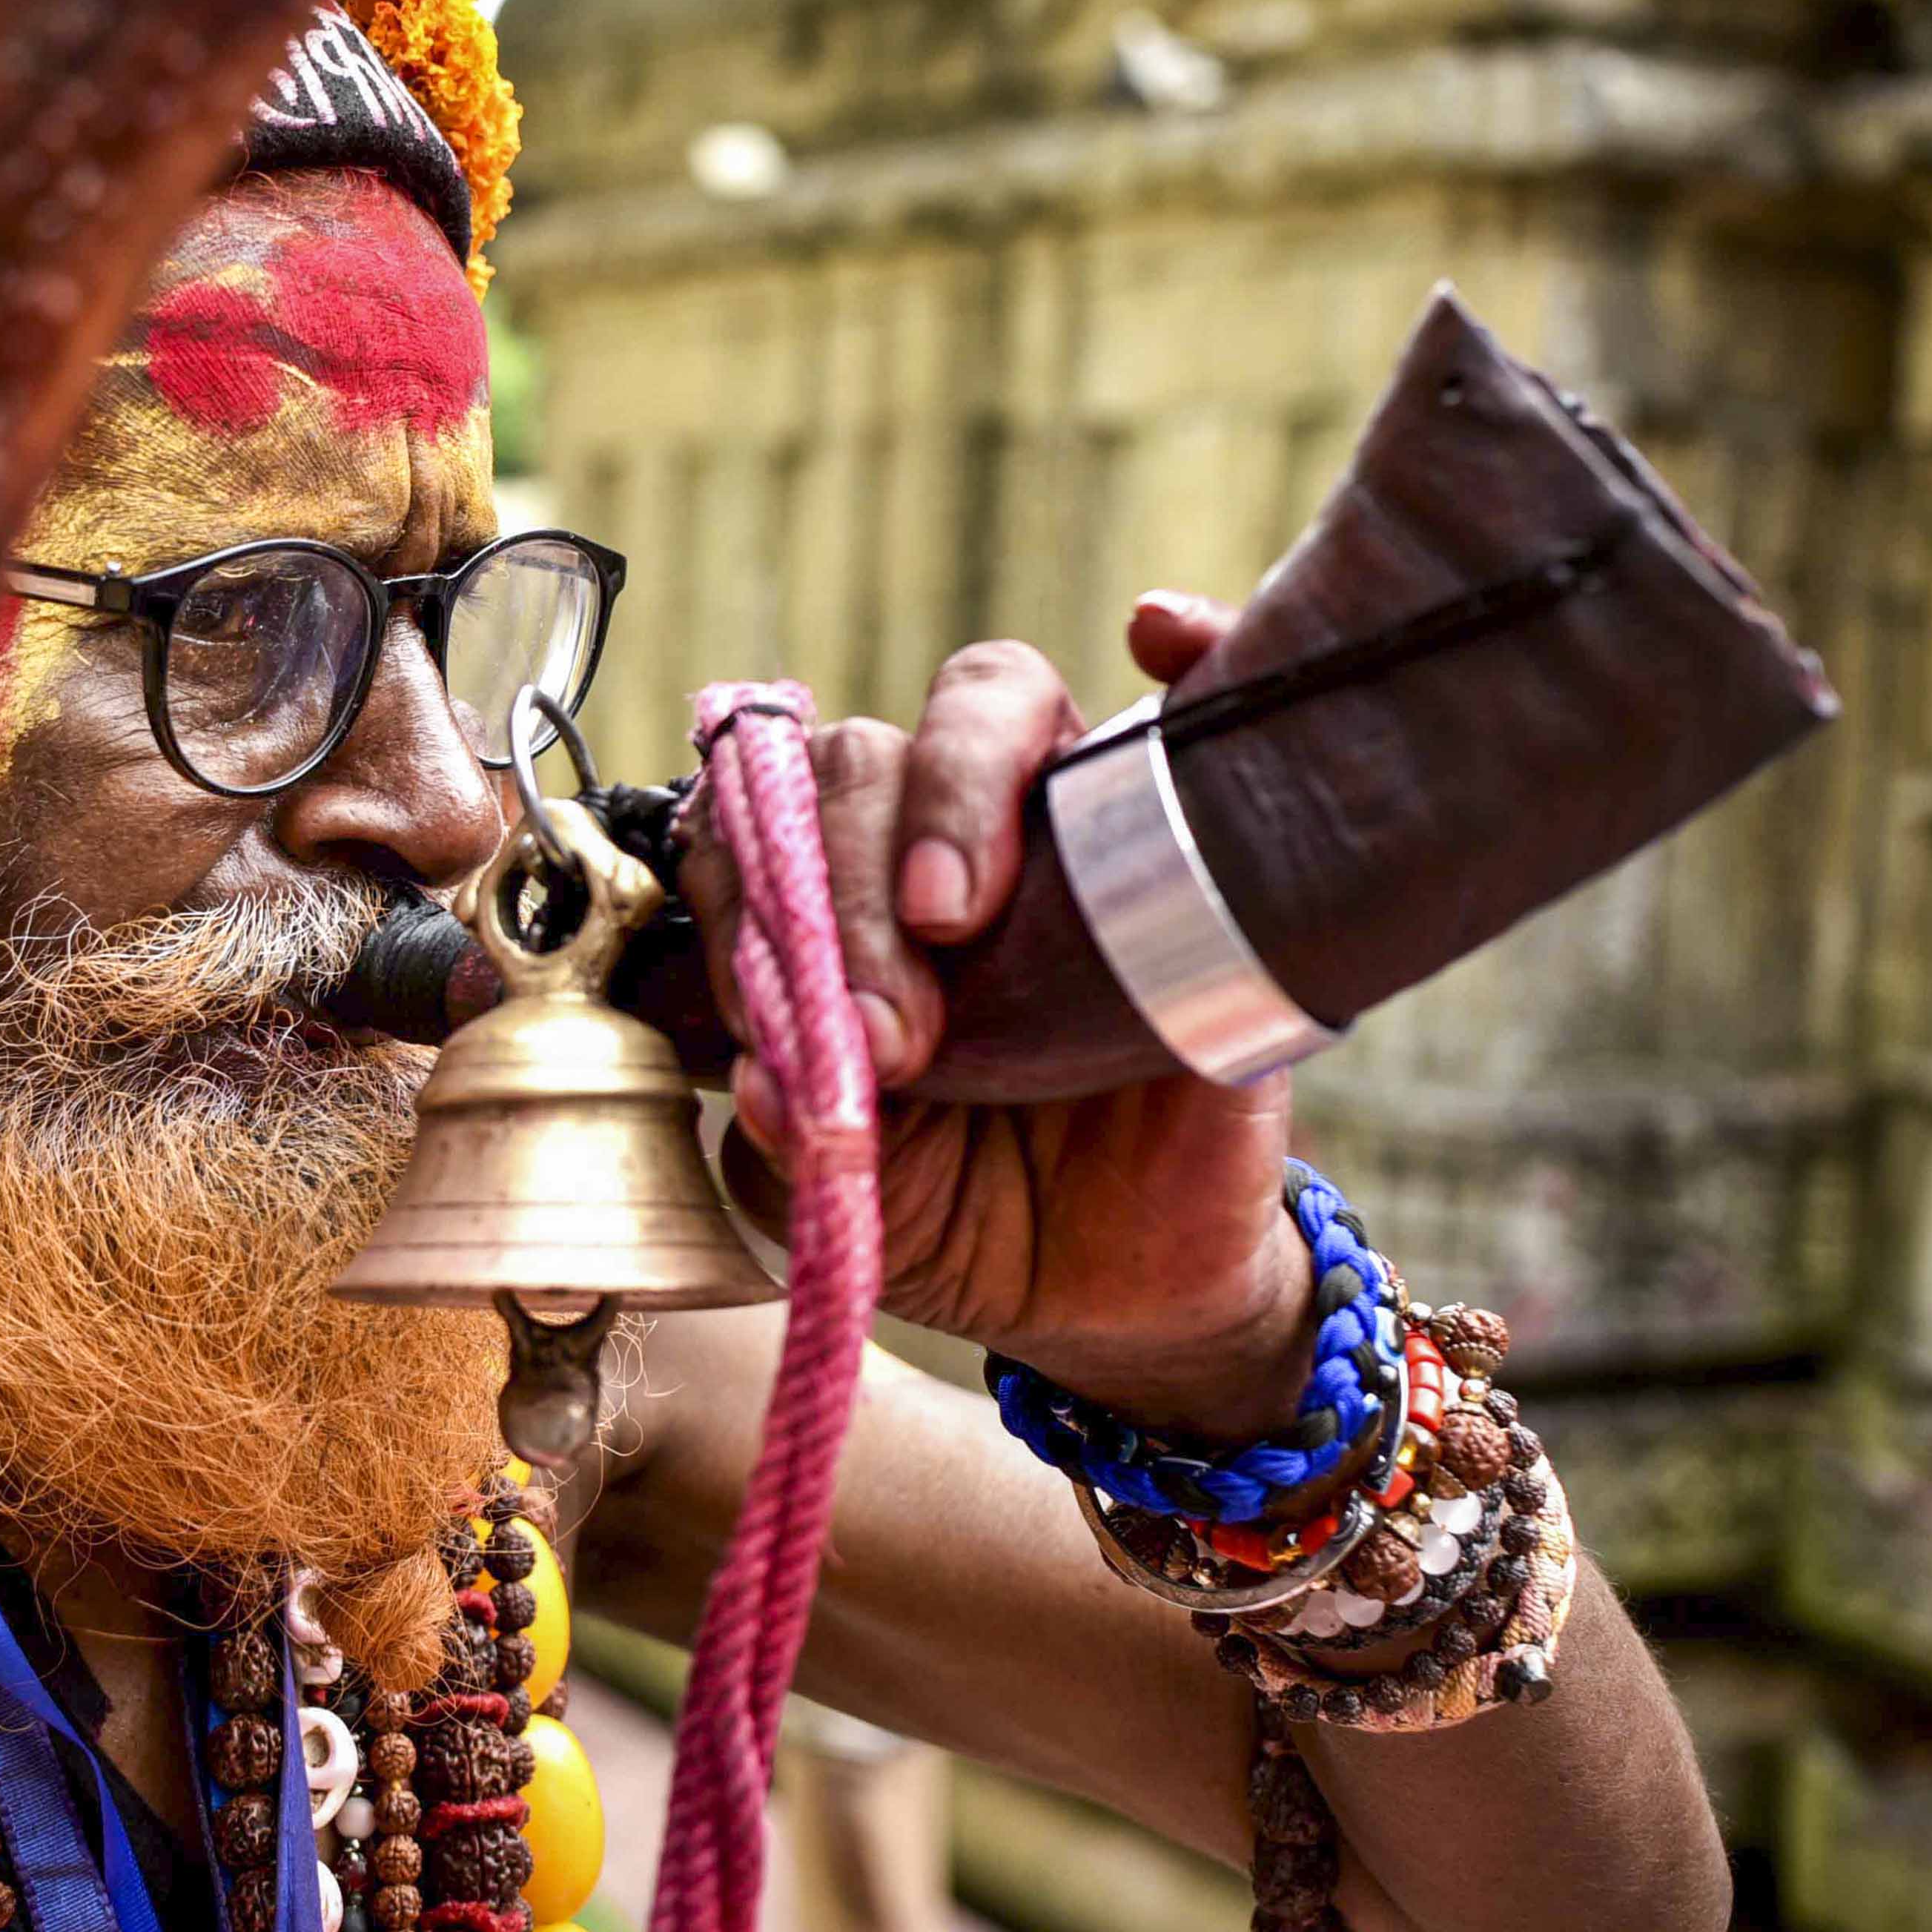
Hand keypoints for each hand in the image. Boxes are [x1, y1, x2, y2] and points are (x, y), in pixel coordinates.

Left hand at [682, 594, 1311, 1440]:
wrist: (1112, 1289)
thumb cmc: (956, 1210)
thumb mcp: (836, 1189)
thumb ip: (782, 1129)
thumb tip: (761, 1064)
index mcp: (825, 900)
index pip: (752, 816)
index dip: (742, 884)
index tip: (767, 999)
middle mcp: (933, 838)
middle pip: (860, 757)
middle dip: (844, 882)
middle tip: (886, 1029)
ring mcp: (1061, 824)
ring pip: (990, 700)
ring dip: (954, 787)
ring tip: (952, 914)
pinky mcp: (1188, 837)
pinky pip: (1189, 697)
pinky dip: (1188, 642)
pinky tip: (1162, 644)